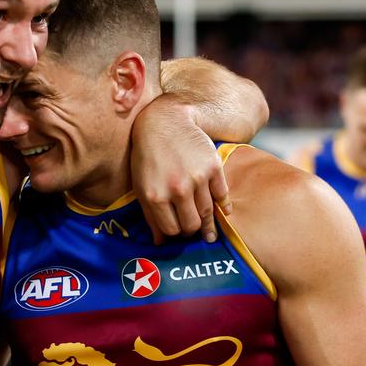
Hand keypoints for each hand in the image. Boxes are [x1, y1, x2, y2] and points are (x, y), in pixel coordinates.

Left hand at [131, 94, 227, 244]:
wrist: (166, 122)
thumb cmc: (148, 156)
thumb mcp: (141, 185)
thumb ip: (151, 215)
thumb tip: (160, 243)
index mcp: (155, 196)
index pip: (171, 230)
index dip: (175, 234)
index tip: (179, 232)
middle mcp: (177, 189)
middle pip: (191, 225)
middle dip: (192, 231)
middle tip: (194, 232)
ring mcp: (197, 178)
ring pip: (207, 213)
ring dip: (208, 225)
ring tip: (210, 234)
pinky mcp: (213, 167)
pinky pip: (222, 195)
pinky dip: (224, 207)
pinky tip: (224, 213)